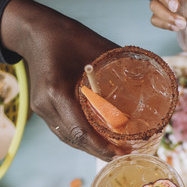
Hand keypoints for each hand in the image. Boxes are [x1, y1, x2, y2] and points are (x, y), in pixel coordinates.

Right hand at [0, 0, 120, 159]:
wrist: (37, 32)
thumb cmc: (67, 36)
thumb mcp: (97, 48)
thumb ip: (121, 64)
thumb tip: (150, 78)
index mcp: (57, 90)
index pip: (81, 130)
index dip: (102, 147)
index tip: (122, 153)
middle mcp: (46, 104)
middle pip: (74, 139)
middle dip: (99, 151)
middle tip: (124, 155)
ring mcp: (41, 108)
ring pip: (68, 138)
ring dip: (90, 147)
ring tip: (113, 152)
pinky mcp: (41, 109)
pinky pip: (62, 130)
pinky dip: (80, 138)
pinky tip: (96, 141)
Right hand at [149, 0, 186, 31]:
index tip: (177, 6)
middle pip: (154, 1)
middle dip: (166, 13)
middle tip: (181, 21)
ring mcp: (160, 1)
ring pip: (154, 12)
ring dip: (167, 21)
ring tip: (181, 26)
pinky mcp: (162, 12)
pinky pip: (156, 20)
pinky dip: (166, 25)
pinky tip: (177, 28)